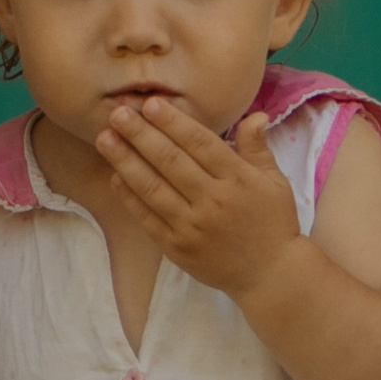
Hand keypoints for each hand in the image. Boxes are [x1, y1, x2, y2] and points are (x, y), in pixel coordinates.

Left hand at [93, 99, 302, 299]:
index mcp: (238, 180)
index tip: (150, 103)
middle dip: (141, 135)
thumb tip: (254, 115)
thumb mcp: (275, 182)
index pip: (200, 144)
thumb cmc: (272, 223)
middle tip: (117, 113)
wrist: (269, 275)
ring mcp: (192, 226)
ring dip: (126, 161)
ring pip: (153, 187)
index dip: (173, 123)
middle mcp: (213, 201)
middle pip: (171, 162)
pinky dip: (130, 196)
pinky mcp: (176, 247)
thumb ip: (258, 148)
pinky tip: (115, 175)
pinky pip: (147, 218)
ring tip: (105, 139)